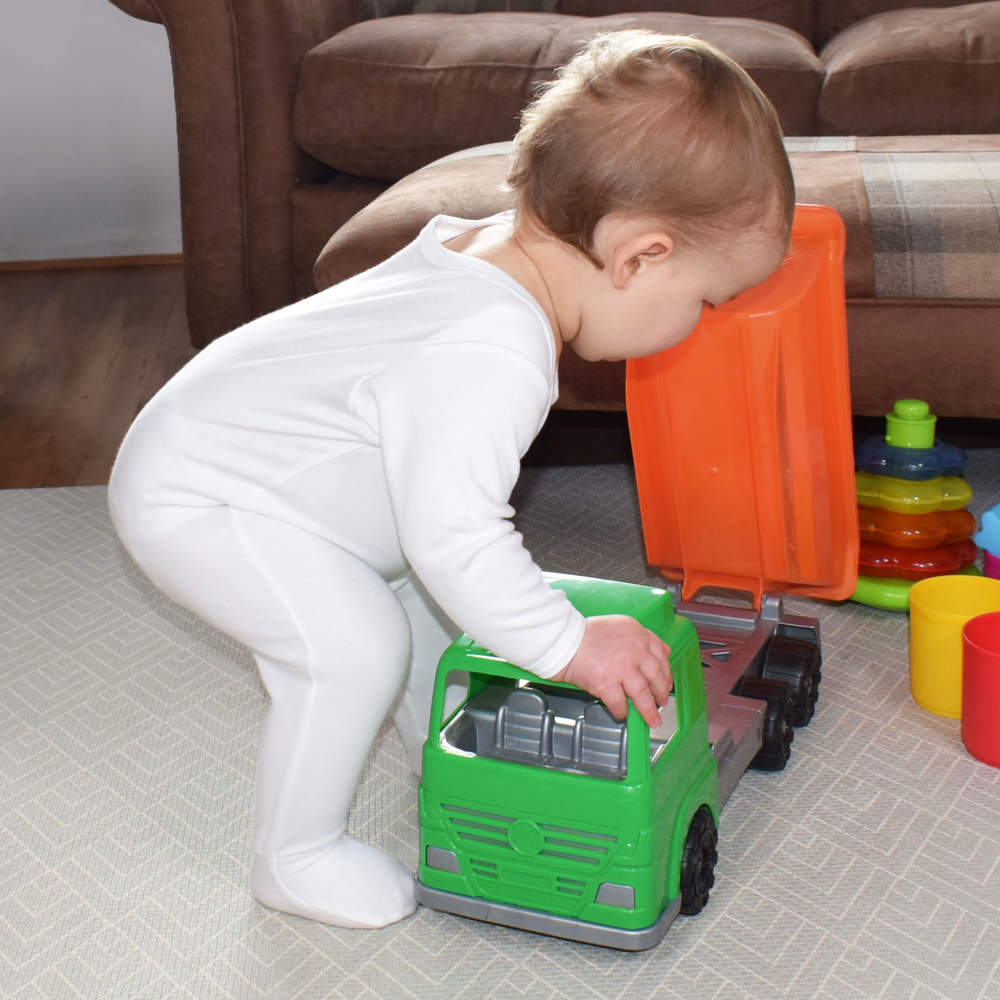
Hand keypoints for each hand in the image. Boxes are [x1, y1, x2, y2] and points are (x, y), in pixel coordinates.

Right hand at [550, 615, 672, 727]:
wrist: (563, 639)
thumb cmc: (585, 633)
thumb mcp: (619, 625)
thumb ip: (640, 637)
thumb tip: (662, 651)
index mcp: (638, 635)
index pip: (661, 656)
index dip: (666, 672)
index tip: (667, 682)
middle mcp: (634, 651)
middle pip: (656, 677)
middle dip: (661, 693)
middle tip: (662, 702)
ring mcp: (622, 669)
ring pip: (643, 694)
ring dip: (649, 710)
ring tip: (653, 719)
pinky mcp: (607, 684)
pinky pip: (620, 704)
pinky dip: (622, 712)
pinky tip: (622, 715)